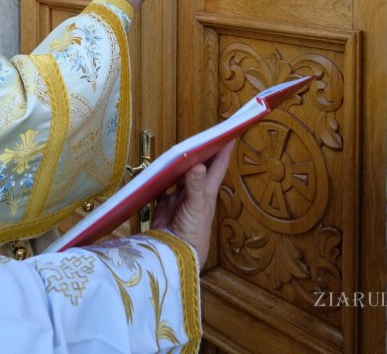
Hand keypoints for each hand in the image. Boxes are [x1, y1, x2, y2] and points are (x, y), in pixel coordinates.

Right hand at [151, 140, 235, 268]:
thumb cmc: (193, 232)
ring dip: (180, 163)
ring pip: (181, 174)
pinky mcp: (165, 203)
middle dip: (202, 151)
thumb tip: (198, 164)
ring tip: (179, 146)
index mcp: (208, 190)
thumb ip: (195, 185)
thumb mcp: (196, 207)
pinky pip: (162, 186)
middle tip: (202, 133)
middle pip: (200, 166)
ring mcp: (180, 197)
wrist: (176, 253)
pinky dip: (159, 178)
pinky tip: (156, 170)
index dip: (224, 148)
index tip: (231, 132)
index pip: (218, 165)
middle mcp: (195, 191)